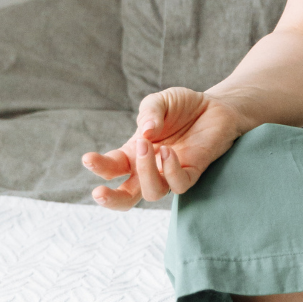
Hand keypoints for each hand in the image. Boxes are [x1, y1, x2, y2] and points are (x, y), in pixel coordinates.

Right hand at [82, 88, 245, 210]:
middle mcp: (149, 169)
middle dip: (110, 200)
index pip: (111, 168)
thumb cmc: (182, 107)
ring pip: (152, 193)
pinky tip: (169, 151)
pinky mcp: (193, 172)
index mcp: (134, 154)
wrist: (215, 105)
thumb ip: (149, 112)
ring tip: (149, 146)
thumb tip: (144, 132)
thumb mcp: (160, 101)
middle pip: (125, 199)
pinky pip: (179, 185)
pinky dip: (170, 170)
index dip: (98, 166)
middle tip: (98, 192)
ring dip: (146, 172)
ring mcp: (170, 173)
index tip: (87, 158)